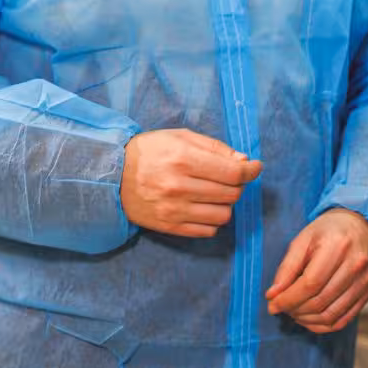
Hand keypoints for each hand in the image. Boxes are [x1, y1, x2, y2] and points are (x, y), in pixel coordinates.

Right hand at [121, 129, 261, 237]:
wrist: (112, 177)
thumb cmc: (149, 152)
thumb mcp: (180, 137)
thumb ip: (214, 147)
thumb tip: (243, 161)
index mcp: (183, 160)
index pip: (233, 172)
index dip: (251, 170)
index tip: (255, 167)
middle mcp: (179, 187)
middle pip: (231, 194)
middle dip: (238, 185)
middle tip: (230, 177)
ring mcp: (174, 210)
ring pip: (223, 215)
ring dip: (225, 204)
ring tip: (215, 193)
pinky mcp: (170, 227)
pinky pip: (207, 230)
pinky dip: (212, 220)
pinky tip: (203, 207)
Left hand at [265, 209, 367, 333]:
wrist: (362, 226)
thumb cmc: (329, 231)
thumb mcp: (303, 240)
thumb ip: (287, 268)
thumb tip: (273, 296)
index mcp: (337, 247)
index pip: (309, 284)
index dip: (288, 299)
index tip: (273, 305)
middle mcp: (355, 266)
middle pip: (320, 301)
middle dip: (295, 310)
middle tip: (282, 307)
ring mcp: (365, 282)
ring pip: (331, 315)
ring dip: (307, 320)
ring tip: (294, 313)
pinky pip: (344, 320)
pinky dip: (323, 325)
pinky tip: (310, 319)